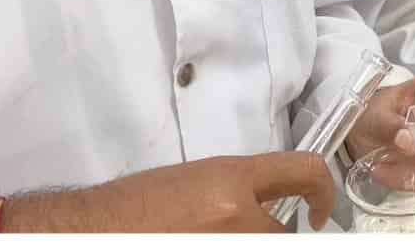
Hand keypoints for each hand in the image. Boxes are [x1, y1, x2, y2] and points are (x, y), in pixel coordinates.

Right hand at [0, 153, 334, 232]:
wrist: (91, 231)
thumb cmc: (136, 205)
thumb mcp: (194, 181)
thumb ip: (236, 191)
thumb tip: (267, 209)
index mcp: (231, 179)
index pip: (302, 171)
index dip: (323, 191)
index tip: (318, 211)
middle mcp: (235, 216)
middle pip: (283, 234)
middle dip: (270, 236)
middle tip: (242, 232)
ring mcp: (226, 246)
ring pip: (265, 246)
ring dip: (251, 243)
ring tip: (209, 234)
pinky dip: (236, 250)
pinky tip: (201, 241)